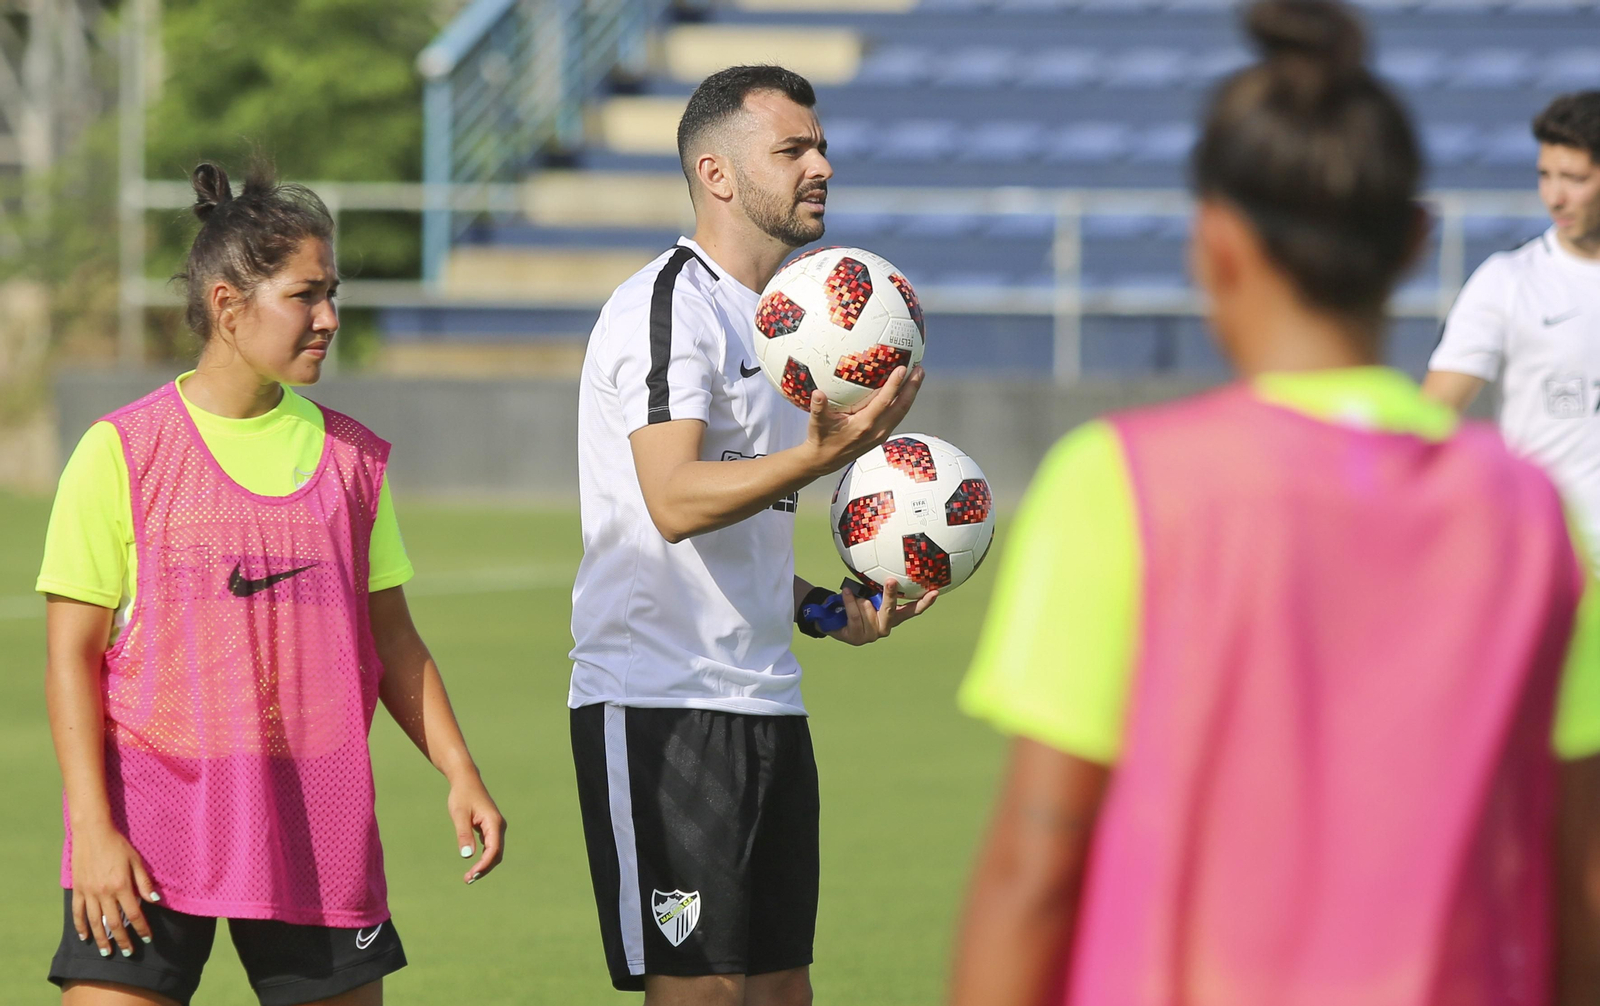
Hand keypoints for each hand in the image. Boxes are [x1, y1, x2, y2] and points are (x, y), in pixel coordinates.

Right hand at [70, 822, 157, 957]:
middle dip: (123, 940)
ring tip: (106, 952)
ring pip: (95, 922)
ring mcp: (88, 892)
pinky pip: (77, 912)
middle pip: (114, 923)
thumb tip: (155, 900)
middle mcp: (104, 893)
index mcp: (121, 886)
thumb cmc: (118, 845)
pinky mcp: (78, 889)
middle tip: (128, 952)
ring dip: (101, 939)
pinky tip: (85, 937)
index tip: (147, 938)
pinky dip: (81, 926)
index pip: (134, 914)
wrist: (92, 833)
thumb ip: (144, 882)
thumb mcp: (136, 861)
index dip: (142, 928)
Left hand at [448, 775, 505, 884]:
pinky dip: (484, 857)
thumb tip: (467, 856)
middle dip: (484, 868)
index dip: (484, 865)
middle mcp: (499, 826)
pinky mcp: (491, 828)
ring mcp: (496, 827)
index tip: (471, 875)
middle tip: (468, 879)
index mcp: (494, 823)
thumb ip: (463, 834)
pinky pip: (491, 847)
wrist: (466, 780)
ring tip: (469, 876)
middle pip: (496, 854)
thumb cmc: (462, 795)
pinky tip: (473, 865)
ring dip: (484, 865)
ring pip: (494, 852)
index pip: (493, 850)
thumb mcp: (459, 815)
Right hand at [805, 365, 924, 472]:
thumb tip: (817, 392)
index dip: (894, 385)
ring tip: (917, 375)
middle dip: (912, 387)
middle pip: (901, 407)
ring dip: (911, 393)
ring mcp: (881, 434)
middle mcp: (876, 430)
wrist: (824, 461)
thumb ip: (818, 407)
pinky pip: (897, 415)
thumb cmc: (821, 439)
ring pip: (901, 411)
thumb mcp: (817, 423)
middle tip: (920, 368)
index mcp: (863, 425)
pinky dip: (903, 401)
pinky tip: (904, 390)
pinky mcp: (881, 435)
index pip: (884, 402)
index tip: (902, 368)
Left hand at [827, 578, 936, 645]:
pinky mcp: (857, 638)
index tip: (935, 591)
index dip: (924, 602)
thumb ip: (877, 587)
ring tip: (850, 592)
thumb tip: (886, 567)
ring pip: (867, 609)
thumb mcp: (868, 593)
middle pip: (891, 611)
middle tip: (891, 580)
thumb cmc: (854, 603)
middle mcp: (885, 627)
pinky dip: (849, 601)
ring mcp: (872, 635)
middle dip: (890, 595)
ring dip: (857, 597)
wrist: (831, 619)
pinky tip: (846, 592)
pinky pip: (854, 614)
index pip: (912, 610)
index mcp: (892, 616)